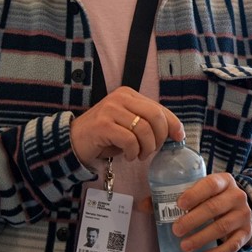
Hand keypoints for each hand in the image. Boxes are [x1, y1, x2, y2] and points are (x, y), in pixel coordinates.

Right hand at [69, 86, 184, 165]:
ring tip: (139, 155)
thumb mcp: (128, 125)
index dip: (173, 123)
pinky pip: (130, 140)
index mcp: (128, 95)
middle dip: (160, 137)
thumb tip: (175, 132)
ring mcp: (110, 110)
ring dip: (146, 148)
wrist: (72, 141)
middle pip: (155, 116)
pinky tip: (129, 156)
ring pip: (144, 129)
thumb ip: (147, 123)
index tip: (179, 137)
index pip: (158, 108)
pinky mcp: (103, 125)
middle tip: (152, 150)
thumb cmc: (104, 135)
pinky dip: (133, 152)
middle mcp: (120, 98)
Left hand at [171, 172, 251, 251]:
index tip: (179, 204)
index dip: (195, 194)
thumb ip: (172, 196)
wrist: (238, 208)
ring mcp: (243, 214)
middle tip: (176, 230)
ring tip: (185, 246)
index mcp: (223, 181)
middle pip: (215, 207)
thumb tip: (142, 205)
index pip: (211, 184)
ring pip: (223, 226)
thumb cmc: (211, 199)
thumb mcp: (198, 192)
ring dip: (202, 237)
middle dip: (193, 220)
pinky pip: (233, 244)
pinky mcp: (246, 232)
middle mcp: (237, 196)